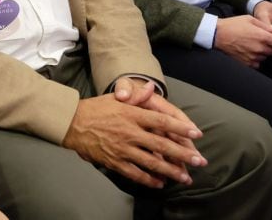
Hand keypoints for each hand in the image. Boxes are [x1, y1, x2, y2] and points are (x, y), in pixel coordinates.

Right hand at [63, 81, 205, 188]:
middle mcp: (130, 132)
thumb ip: (136, 95)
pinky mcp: (115, 161)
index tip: (196, 133)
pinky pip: (135, 173)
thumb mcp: (116, 97)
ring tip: (185, 177)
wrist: (72, 123)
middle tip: (200, 161)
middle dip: (183, 154)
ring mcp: (123, 149)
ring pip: (151, 162)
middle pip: (162, 144)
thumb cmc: (96, 108)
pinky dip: (149, 180)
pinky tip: (160, 183)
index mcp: (132, 114)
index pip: (162, 121)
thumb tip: (151, 87)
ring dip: (171, 171)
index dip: (180, 128)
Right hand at [213, 15, 271, 67]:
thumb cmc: (233, 25)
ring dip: (266, 53)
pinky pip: (258, 63)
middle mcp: (260, 49)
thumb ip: (265, 25)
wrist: (217, 35)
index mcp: (262, 37)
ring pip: (266, 57)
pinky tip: (252, 52)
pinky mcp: (247, 63)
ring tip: (259, 46)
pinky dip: (258, 59)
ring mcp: (253, 57)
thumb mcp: (250, 19)